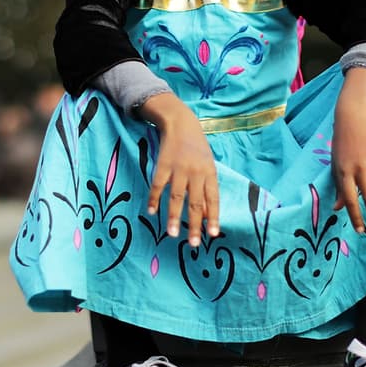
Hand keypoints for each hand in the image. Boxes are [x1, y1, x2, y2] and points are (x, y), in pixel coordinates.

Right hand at [138, 92, 219, 245]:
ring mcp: (179, 168)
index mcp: (210, 172)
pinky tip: (152, 212)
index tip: (212, 235)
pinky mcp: (163, 165)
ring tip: (173, 234)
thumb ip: (207, 188)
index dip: (213, 217)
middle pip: (196, 202)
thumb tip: (207, 215)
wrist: (180, 122)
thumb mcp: (208, 165)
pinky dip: (155, 199)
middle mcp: (196, 172)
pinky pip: (158, 185)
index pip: (213, 199)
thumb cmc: (197, 148)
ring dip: (174, 217)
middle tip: (193, 243)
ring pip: (177, 197)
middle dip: (195, 225)